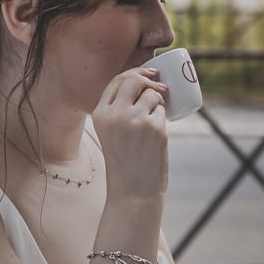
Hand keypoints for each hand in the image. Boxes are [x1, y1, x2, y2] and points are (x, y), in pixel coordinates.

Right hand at [93, 66, 169, 199]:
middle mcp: (115, 114)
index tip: (149, 73)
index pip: (116, 81)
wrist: (132, 191)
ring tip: (153, 123)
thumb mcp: (112, 133)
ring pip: (152, 94)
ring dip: (159, 103)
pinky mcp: (154, 128)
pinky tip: (156, 136)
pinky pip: (163, 111)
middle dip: (149, 79)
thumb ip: (120, 111)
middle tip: (160, 87)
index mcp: (100, 114)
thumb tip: (146, 84)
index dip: (135, 73)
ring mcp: (134, 120)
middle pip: (134, 79)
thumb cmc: (125, 162)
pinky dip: (163, 119)